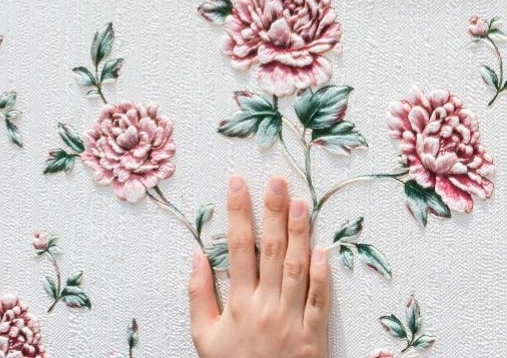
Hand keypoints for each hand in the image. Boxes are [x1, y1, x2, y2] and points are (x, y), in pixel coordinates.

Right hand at [189, 176, 328, 357]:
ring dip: (299, 233)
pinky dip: (322, 274)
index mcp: (239, 302)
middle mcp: (266, 305)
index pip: (238, 246)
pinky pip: (320, 299)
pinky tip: (322, 248)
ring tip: (300, 202)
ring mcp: (293, 318)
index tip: (238, 183)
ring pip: (296, 267)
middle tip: (276, 181)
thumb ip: (199, 296)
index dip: (238, 212)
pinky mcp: (314, 335)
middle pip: (270, 249)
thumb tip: (197, 257)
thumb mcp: (204, 337)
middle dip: (273, 211)